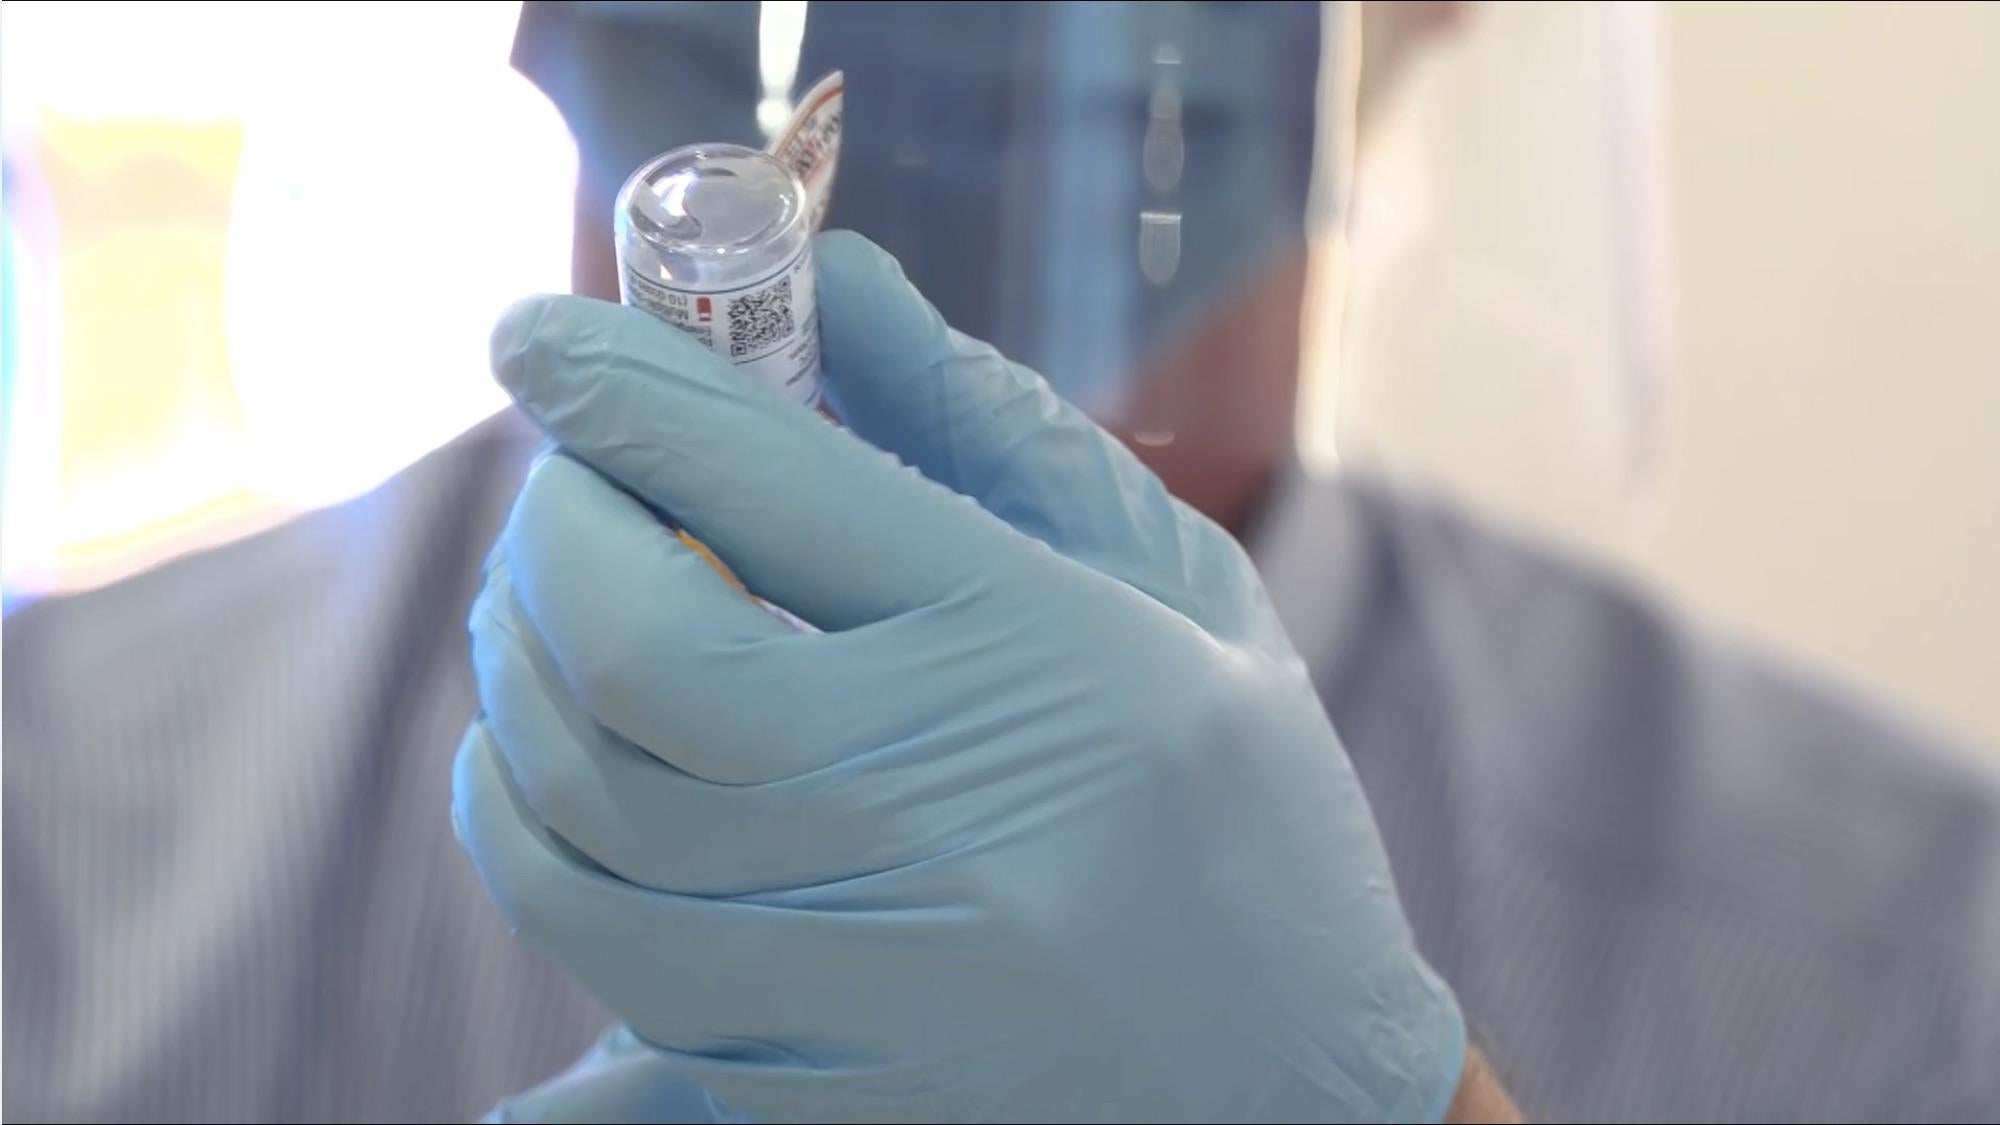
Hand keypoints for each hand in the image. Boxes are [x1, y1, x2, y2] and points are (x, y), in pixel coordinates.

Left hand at [455, 232, 1465, 1121]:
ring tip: (549, 613)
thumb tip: (835, 282)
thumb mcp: (1173, 596)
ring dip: (518, 679)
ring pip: (571, 805)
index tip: (536, 334)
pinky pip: (587, 949)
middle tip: (571, 485)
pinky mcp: (798, 1080)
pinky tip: (553, 767)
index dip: (626, 387)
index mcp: (1040, 658)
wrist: (1295, 1105)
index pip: (770, 485)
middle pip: (629, 641)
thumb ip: (990, 428)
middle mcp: (933, 812)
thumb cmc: (1249, 827)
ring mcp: (856, 968)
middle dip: (555, 532)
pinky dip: (529, 830)